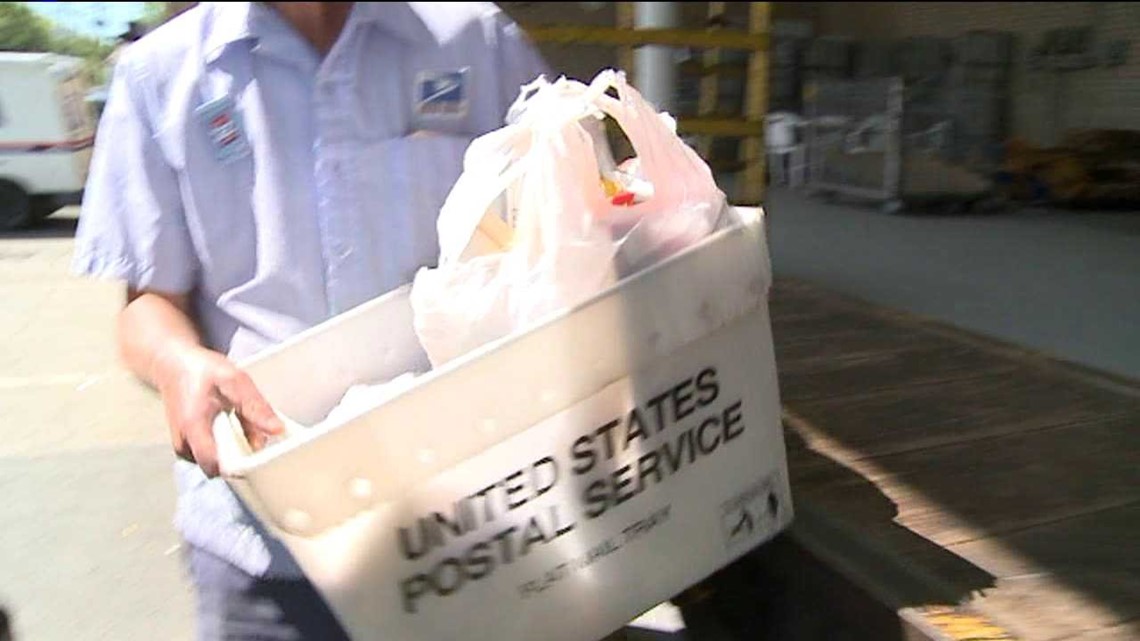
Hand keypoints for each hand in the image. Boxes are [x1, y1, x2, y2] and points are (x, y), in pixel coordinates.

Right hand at [153, 344, 283, 476]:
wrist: (174, 367)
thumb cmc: (201, 371)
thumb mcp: (234, 380)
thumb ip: (255, 406)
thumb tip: (277, 430)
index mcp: (193, 427)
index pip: (216, 465)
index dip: (241, 467)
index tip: (261, 457)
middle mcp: (184, 444)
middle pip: (222, 468)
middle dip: (243, 455)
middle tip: (251, 429)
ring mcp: (184, 449)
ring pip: (219, 463)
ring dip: (236, 449)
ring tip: (236, 421)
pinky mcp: (188, 450)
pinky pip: (214, 457)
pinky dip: (227, 446)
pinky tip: (229, 426)